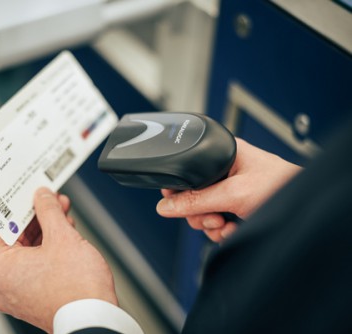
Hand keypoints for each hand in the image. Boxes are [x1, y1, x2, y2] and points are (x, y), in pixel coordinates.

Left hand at [0, 188, 117, 332]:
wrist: (94, 318)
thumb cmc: (75, 289)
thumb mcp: (62, 236)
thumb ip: (49, 211)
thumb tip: (43, 198)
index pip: (8, 225)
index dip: (26, 206)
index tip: (35, 195)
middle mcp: (2, 285)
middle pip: (20, 239)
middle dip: (41, 219)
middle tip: (54, 202)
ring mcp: (18, 295)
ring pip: (30, 253)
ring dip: (49, 233)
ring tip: (64, 217)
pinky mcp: (34, 300)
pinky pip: (37, 268)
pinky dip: (50, 253)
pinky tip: (65, 237)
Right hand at [156, 138, 300, 241]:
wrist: (306, 209)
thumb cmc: (281, 187)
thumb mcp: (233, 194)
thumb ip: (196, 201)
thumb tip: (166, 206)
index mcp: (221, 155)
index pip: (186, 171)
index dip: (179, 190)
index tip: (180, 204)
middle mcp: (223, 172)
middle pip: (191, 197)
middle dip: (200, 213)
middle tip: (214, 216)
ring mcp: (229, 193)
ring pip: (201, 214)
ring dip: (211, 225)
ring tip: (227, 224)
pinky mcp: (235, 210)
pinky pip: (214, 224)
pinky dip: (222, 232)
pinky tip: (235, 230)